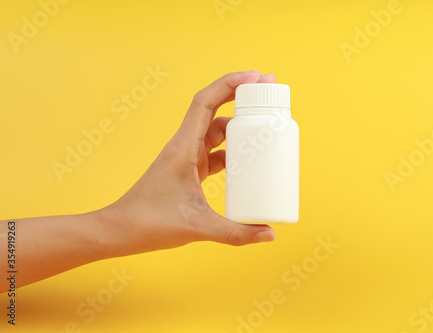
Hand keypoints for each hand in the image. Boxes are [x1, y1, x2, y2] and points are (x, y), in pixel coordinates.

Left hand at [95, 70, 276, 254]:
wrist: (120, 230)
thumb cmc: (148, 222)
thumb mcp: (197, 227)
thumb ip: (235, 232)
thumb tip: (269, 234)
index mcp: (183, 147)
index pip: (207, 101)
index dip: (232, 83)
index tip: (257, 78)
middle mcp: (184, 145)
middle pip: (215, 109)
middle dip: (241, 97)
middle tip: (270, 94)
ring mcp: (186, 157)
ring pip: (216, 130)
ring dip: (238, 125)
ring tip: (264, 125)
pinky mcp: (188, 169)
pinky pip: (214, 151)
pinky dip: (231, 150)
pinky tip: (247, 159)